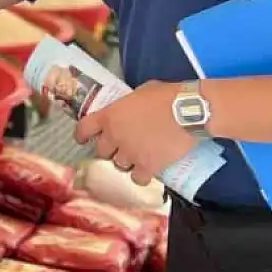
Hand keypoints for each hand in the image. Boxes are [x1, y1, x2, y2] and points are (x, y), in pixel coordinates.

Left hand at [75, 80, 195, 185]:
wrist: (189, 111)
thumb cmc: (166, 96)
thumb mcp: (140, 93)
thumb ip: (128, 104)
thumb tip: (130, 108)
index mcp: (109, 116)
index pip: (83, 129)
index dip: (82, 135)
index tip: (83, 139)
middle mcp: (114, 136)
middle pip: (101, 151)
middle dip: (110, 150)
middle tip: (122, 147)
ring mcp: (130, 153)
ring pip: (118, 165)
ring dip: (126, 162)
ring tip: (138, 157)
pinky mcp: (147, 166)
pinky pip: (136, 178)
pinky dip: (141, 176)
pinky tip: (147, 171)